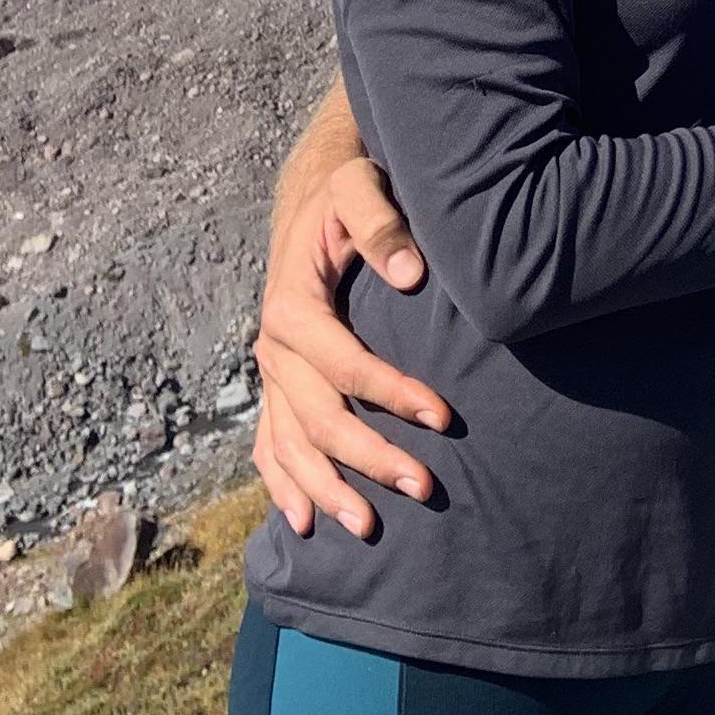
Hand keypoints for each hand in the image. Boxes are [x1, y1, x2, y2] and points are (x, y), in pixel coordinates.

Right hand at [252, 125, 454, 542]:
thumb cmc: (346, 194)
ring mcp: (273, 373)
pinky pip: (270, 445)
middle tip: (423, 488)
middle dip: (369, 457)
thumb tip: (410, 274)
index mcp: (292, 306)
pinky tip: (305, 521)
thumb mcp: (359, 187)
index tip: (444, 417)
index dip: (392, 393)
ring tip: (368, 527)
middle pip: (318, 417)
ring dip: (328, 488)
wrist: (315, 200)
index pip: (344, 364)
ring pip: (292, 444)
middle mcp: (274, 348)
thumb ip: (380, 223)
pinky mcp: (279, 385)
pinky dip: (284, 485)